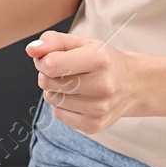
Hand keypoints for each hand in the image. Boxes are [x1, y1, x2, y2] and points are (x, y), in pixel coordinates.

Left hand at [26, 30, 140, 134]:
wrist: (133, 85)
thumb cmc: (104, 61)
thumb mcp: (82, 42)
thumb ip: (54, 41)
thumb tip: (31, 49)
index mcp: (99, 59)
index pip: (52, 65)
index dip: (42, 61)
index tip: (48, 58)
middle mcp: (103, 85)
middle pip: (49, 83)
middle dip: (48, 75)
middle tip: (61, 70)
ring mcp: (100, 108)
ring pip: (52, 99)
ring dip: (55, 90)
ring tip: (72, 83)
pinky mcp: (94, 125)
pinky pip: (58, 114)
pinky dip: (62, 105)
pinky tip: (77, 97)